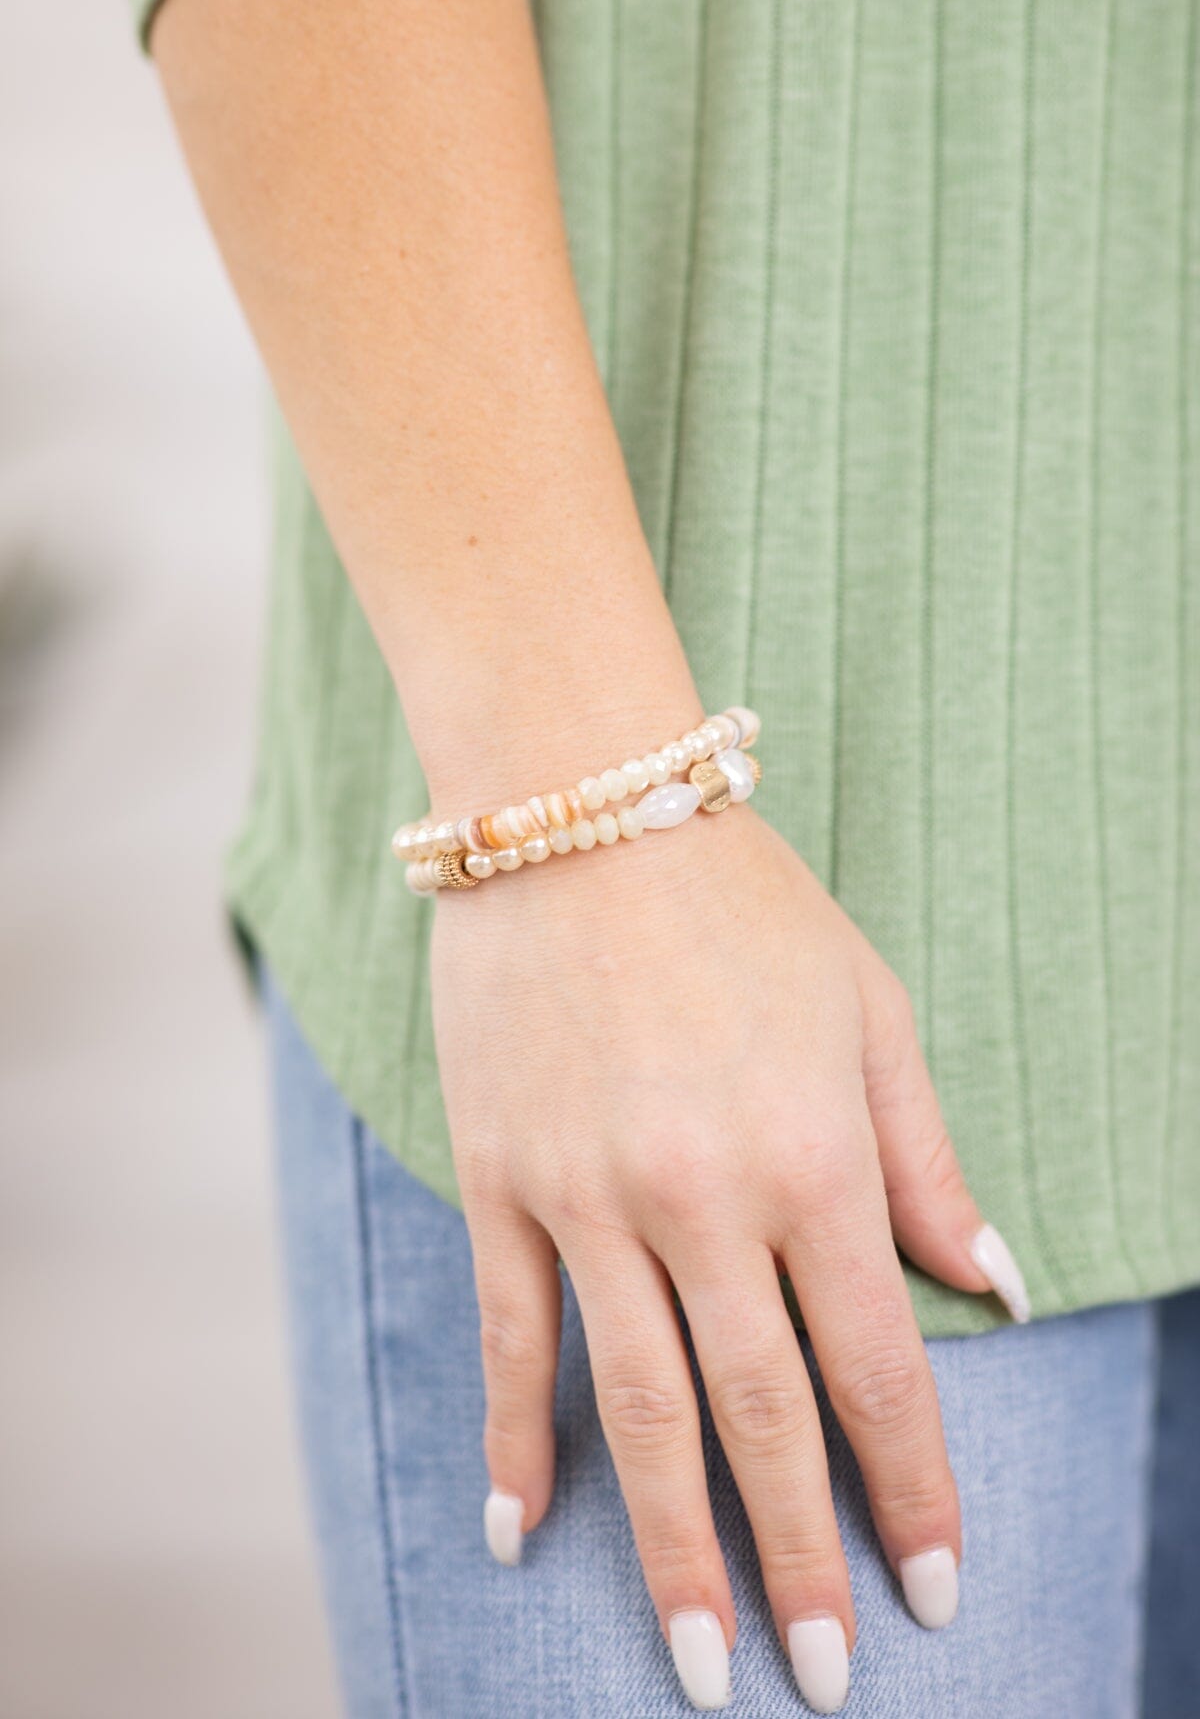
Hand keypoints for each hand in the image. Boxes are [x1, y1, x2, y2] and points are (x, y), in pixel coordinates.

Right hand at [431, 804, 1025, 1709]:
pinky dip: (516, 1444)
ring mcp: (590, 1196)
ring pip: (637, 1409)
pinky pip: (511, 1336)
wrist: (581, 809)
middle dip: (802, 1561)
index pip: (877, 1366)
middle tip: (824, 1679)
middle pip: (762, 1418)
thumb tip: (995, 1290)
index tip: (938, 1589)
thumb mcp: (869, 1012)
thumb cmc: (745, 906)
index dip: (914, 1489)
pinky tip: (525, 1536)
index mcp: (814, 1157)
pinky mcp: (502, 1179)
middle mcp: (704, 1198)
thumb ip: (926, 1160)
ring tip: (699, 1665)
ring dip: (673, 1548)